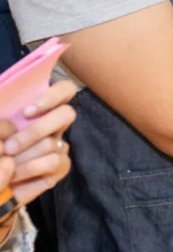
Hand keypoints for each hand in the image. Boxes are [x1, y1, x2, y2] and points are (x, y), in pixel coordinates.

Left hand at [1, 80, 76, 206]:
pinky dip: (31, 172)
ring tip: (7, 166)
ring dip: (25, 158)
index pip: (65, 89)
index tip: (26, 112)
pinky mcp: (62, 166)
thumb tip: (12, 117)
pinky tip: (16, 180)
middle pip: (66, 114)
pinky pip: (55, 164)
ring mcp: (61, 145)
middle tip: (10, 147)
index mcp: (42, 109)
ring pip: (54, 144)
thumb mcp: (1, 128)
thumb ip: (4, 122)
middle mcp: (55, 124)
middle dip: (36, 131)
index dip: (53, 96)